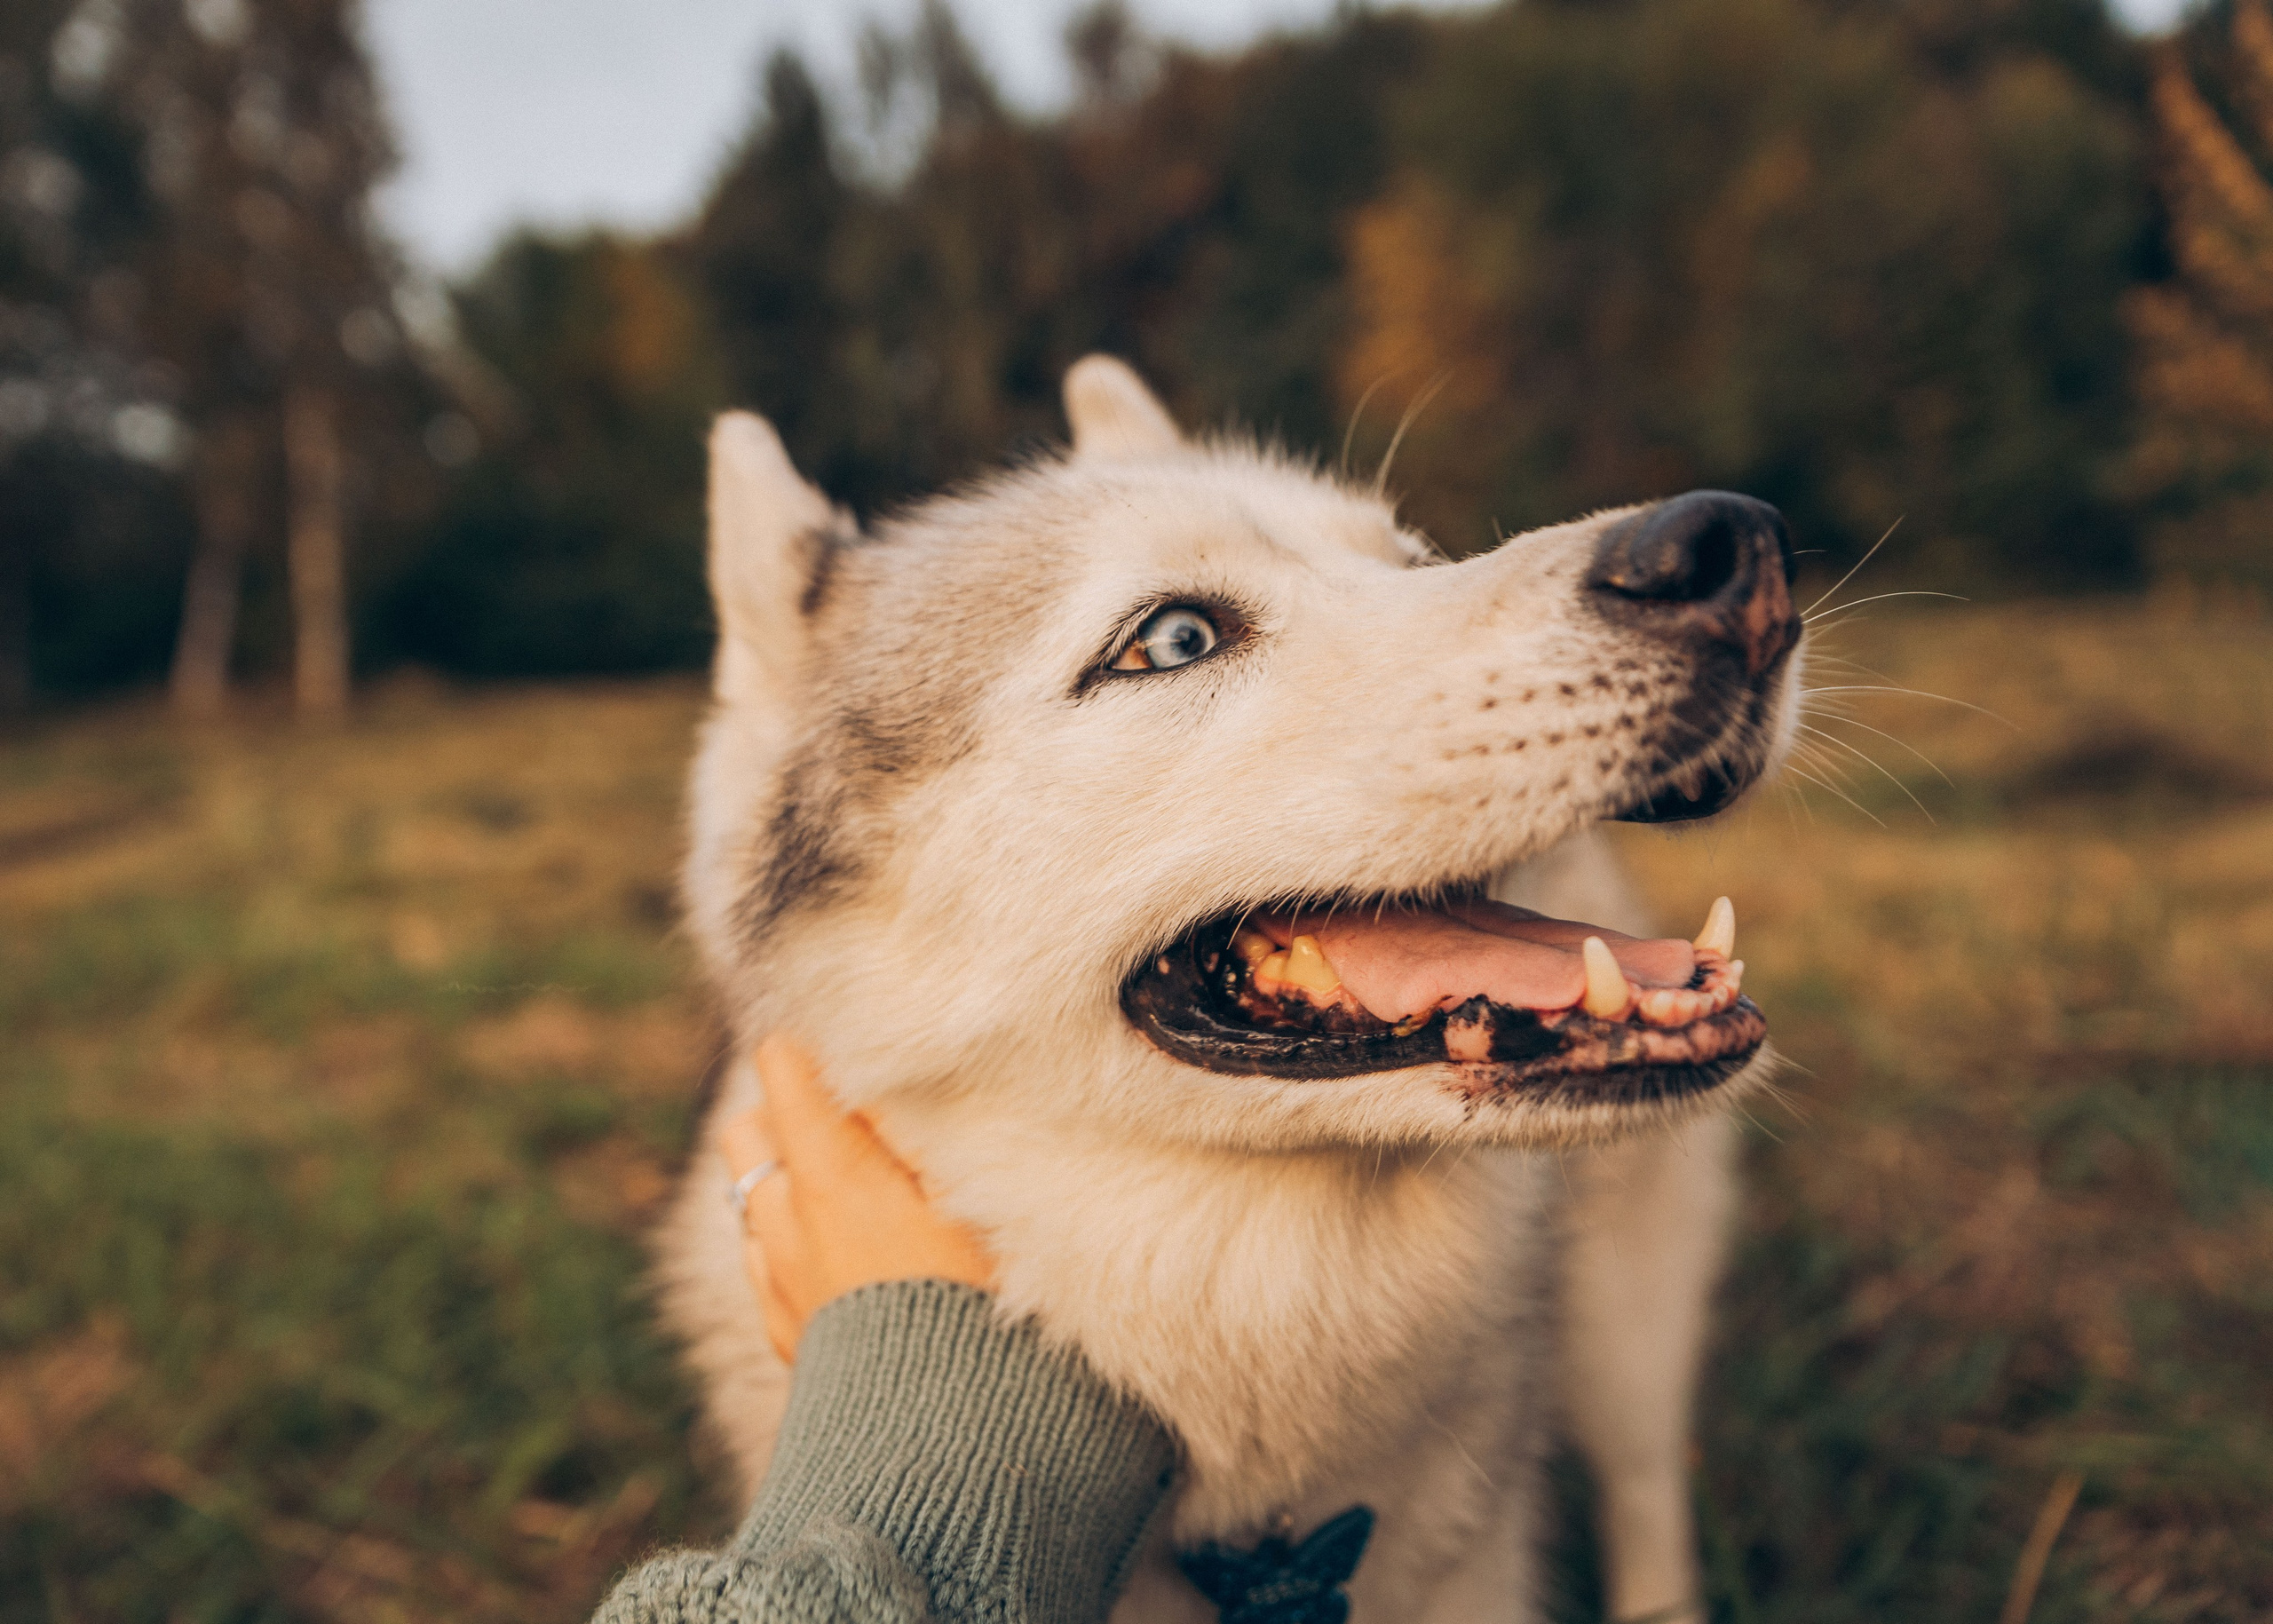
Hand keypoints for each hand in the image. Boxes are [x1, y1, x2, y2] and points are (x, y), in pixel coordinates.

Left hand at [720, 1033, 995, 1362]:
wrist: (939, 1425)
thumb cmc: (974, 1296)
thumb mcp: (969, 1192)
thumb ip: (921, 1130)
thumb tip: (891, 1078)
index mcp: (830, 1173)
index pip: (782, 1068)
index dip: (814, 1052)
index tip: (852, 1058)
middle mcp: (785, 1218)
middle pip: (744, 1128)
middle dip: (781, 1114)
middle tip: (843, 1120)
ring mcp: (773, 1276)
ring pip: (750, 1199)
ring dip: (784, 1184)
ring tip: (846, 1194)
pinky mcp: (781, 1329)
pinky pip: (765, 1264)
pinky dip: (791, 1247)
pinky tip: (843, 1261)